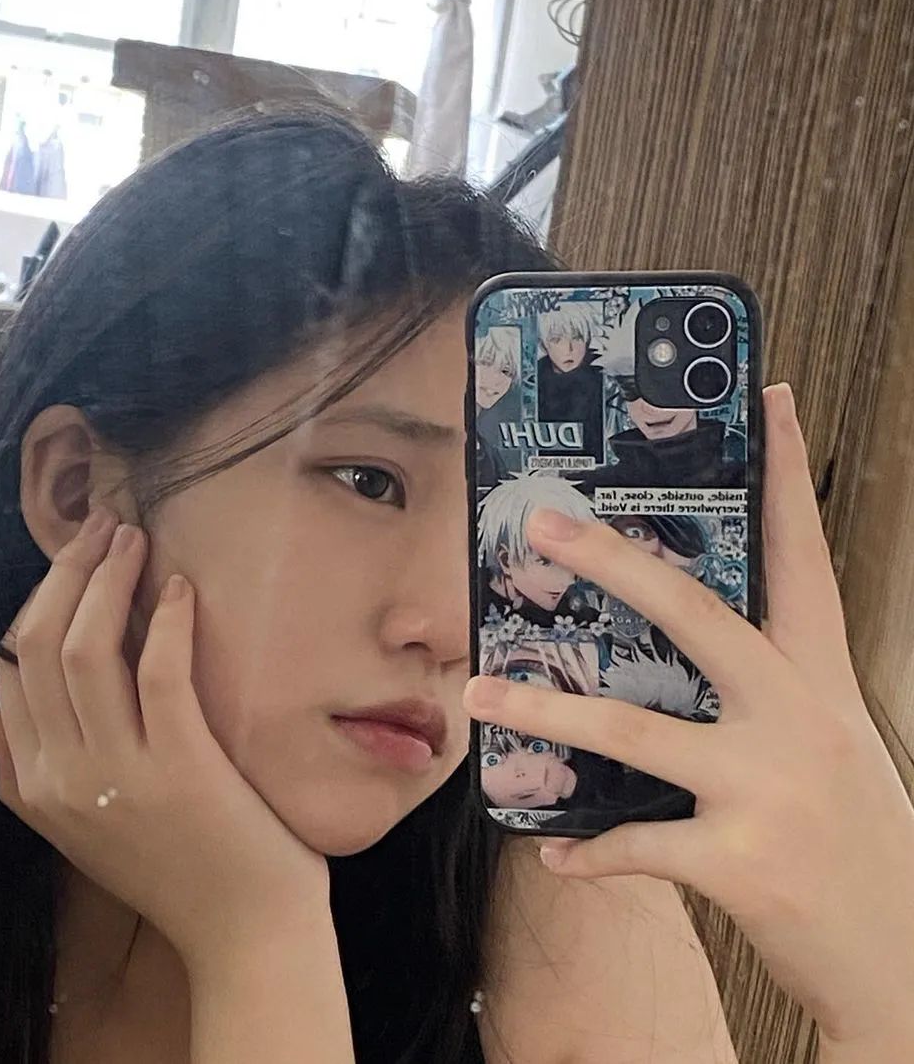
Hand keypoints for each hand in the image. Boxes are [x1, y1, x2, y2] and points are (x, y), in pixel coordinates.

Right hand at [0, 508, 331, 974]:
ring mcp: (121, 773)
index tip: (73, 557)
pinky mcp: (183, 765)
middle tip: (103, 527)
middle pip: (41, 646)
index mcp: (37, 786)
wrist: (243, 930)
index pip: (12, 668)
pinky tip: (181, 587)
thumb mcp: (76, 830)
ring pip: (88, 650)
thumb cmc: (172, 868)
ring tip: (134, 540)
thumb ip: (22, 775)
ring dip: (108, 581)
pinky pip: (160, 672)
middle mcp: (65, 777)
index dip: (40, 599)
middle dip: (67, 573)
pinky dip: (167, 620)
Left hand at [463, 384, 913, 1048]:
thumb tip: (668, 642)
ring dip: (544, 716)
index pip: (803, 552)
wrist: (906, 952)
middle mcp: (796, 716)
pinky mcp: (743, 863)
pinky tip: (551, 847)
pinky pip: (638, 844)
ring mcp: (769, 787)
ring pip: (634, 731)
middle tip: (543, 522)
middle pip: (694, 614)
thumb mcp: (825, 734)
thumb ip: (762, 684)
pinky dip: (589, 848)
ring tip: (479, 695)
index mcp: (818, 674)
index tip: (768, 398)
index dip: (787, 471)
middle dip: (613, 562)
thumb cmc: (853, 828)